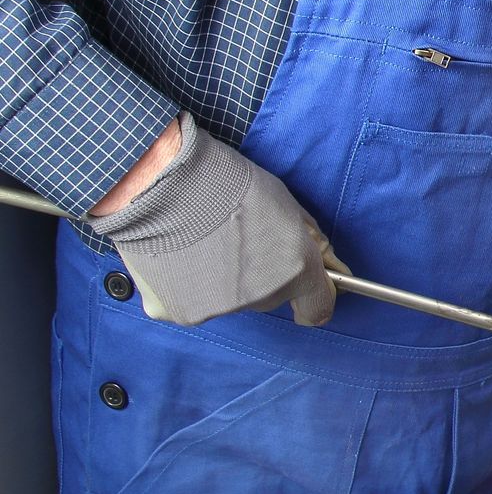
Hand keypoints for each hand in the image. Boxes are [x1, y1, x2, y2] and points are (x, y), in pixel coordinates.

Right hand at [90, 112, 345, 326]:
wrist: (163, 182)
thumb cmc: (227, 183)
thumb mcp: (287, 205)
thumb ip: (307, 243)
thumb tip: (325, 265)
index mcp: (295, 272)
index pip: (318, 307)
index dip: (314, 296)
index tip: (307, 288)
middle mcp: (261, 298)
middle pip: (268, 296)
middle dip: (260, 274)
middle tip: (236, 239)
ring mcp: (218, 309)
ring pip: (228, 300)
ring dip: (220, 278)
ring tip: (201, 243)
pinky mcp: (178, 311)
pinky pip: (189, 301)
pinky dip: (184, 283)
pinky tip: (177, 255)